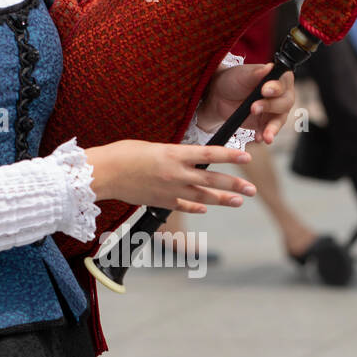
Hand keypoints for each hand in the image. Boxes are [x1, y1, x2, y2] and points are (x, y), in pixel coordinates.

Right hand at [85, 141, 256, 213]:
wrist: (104, 174)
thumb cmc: (124, 153)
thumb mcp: (154, 146)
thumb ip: (175, 154)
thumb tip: (189, 159)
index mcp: (173, 154)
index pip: (209, 154)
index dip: (230, 157)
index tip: (247, 157)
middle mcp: (175, 174)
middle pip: (212, 180)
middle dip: (235, 185)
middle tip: (252, 189)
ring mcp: (170, 190)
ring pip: (203, 197)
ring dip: (223, 200)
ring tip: (239, 201)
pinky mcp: (161, 202)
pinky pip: (185, 205)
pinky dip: (197, 206)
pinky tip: (207, 209)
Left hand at [196, 62, 296, 143]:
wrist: (218, 97)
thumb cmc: (233, 80)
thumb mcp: (242, 75)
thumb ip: (256, 74)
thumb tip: (269, 67)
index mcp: (278, 78)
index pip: (284, 83)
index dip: (276, 88)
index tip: (265, 91)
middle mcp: (280, 95)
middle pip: (285, 103)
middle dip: (271, 107)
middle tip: (254, 108)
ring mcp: (274, 111)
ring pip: (279, 120)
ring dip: (273, 128)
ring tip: (266, 136)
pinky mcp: (265, 124)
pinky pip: (268, 131)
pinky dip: (264, 135)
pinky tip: (258, 138)